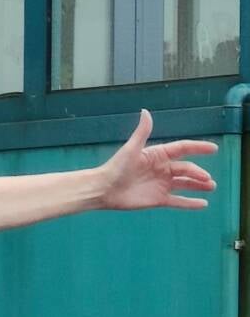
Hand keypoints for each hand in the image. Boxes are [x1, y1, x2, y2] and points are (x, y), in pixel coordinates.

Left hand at [99, 109, 217, 210]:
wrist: (103, 189)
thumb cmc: (116, 168)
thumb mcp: (131, 149)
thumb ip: (142, 132)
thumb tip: (145, 111)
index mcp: (158, 155)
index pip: (182, 149)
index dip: (198, 148)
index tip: (213, 148)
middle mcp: (162, 169)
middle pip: (186, 169)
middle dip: (198, 173)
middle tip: (208, 179)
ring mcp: (161, 185)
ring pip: (185, 184)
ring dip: (198, 186)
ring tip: (210, 187)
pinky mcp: (158, 199)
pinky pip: (178, 201)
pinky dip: (190, 203)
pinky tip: (203, 204)